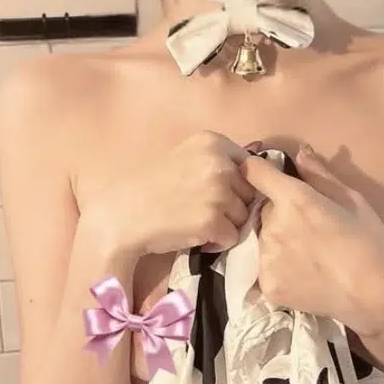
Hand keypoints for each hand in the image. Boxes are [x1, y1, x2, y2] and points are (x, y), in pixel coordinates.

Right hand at [84, 130, 255, 259]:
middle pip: (249, 193)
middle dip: (232, 205)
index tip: (218, 193)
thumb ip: (218, 160)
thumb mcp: (186, 158)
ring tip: (197, 222)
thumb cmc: (151, 188)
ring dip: (225, 224)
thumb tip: (260, 169)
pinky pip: (232, 237)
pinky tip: (196, 236)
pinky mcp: (213, 221)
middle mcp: (219, 163)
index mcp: (213, 142)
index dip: (237, 184)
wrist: (123, 215)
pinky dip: (217, 242)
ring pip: (243, 217)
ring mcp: (217, 192)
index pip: (250, 166)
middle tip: (202, 210)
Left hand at [240, 145, 383, 334]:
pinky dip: (278, 267)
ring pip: (260, 239)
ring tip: (308, 254)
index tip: (267, 178)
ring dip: (276, 241)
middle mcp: (272, 226)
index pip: (253, 172)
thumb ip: (320, 175)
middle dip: (277, 213)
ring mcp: (267, 258)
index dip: (258, 171)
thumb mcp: (352, 200)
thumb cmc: (371, 243)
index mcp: (294, 199)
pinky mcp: (267, 285)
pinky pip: (264, 267)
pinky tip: (303, 273)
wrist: (377, 298)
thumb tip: (299, 152)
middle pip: (261, 210)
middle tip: (308, 228)